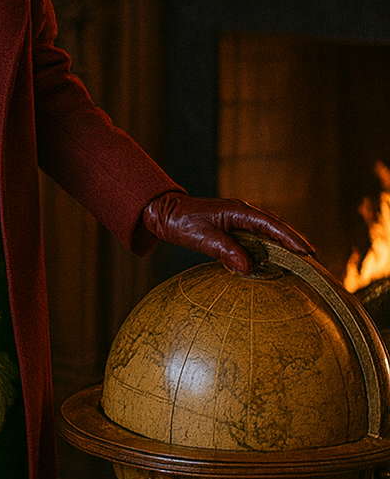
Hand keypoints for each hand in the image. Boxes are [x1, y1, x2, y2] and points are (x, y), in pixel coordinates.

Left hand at [140, 192, 314, 274]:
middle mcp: (244, 212)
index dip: (290, 239)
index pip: (271, 226)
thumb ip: (224, 251)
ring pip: (270, 232)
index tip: (307, 252)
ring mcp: (241, 219)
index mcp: (238, 211)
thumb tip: (248, 267)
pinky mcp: (236, 227)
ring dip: (285, 245)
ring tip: (302, 262)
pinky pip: (259, 237)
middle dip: (296, 243)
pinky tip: (276, 260)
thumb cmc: (181, 223)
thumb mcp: (201, 238)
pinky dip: (270, 247)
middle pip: (277, 228)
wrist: (165, 214)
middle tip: (314, 261)